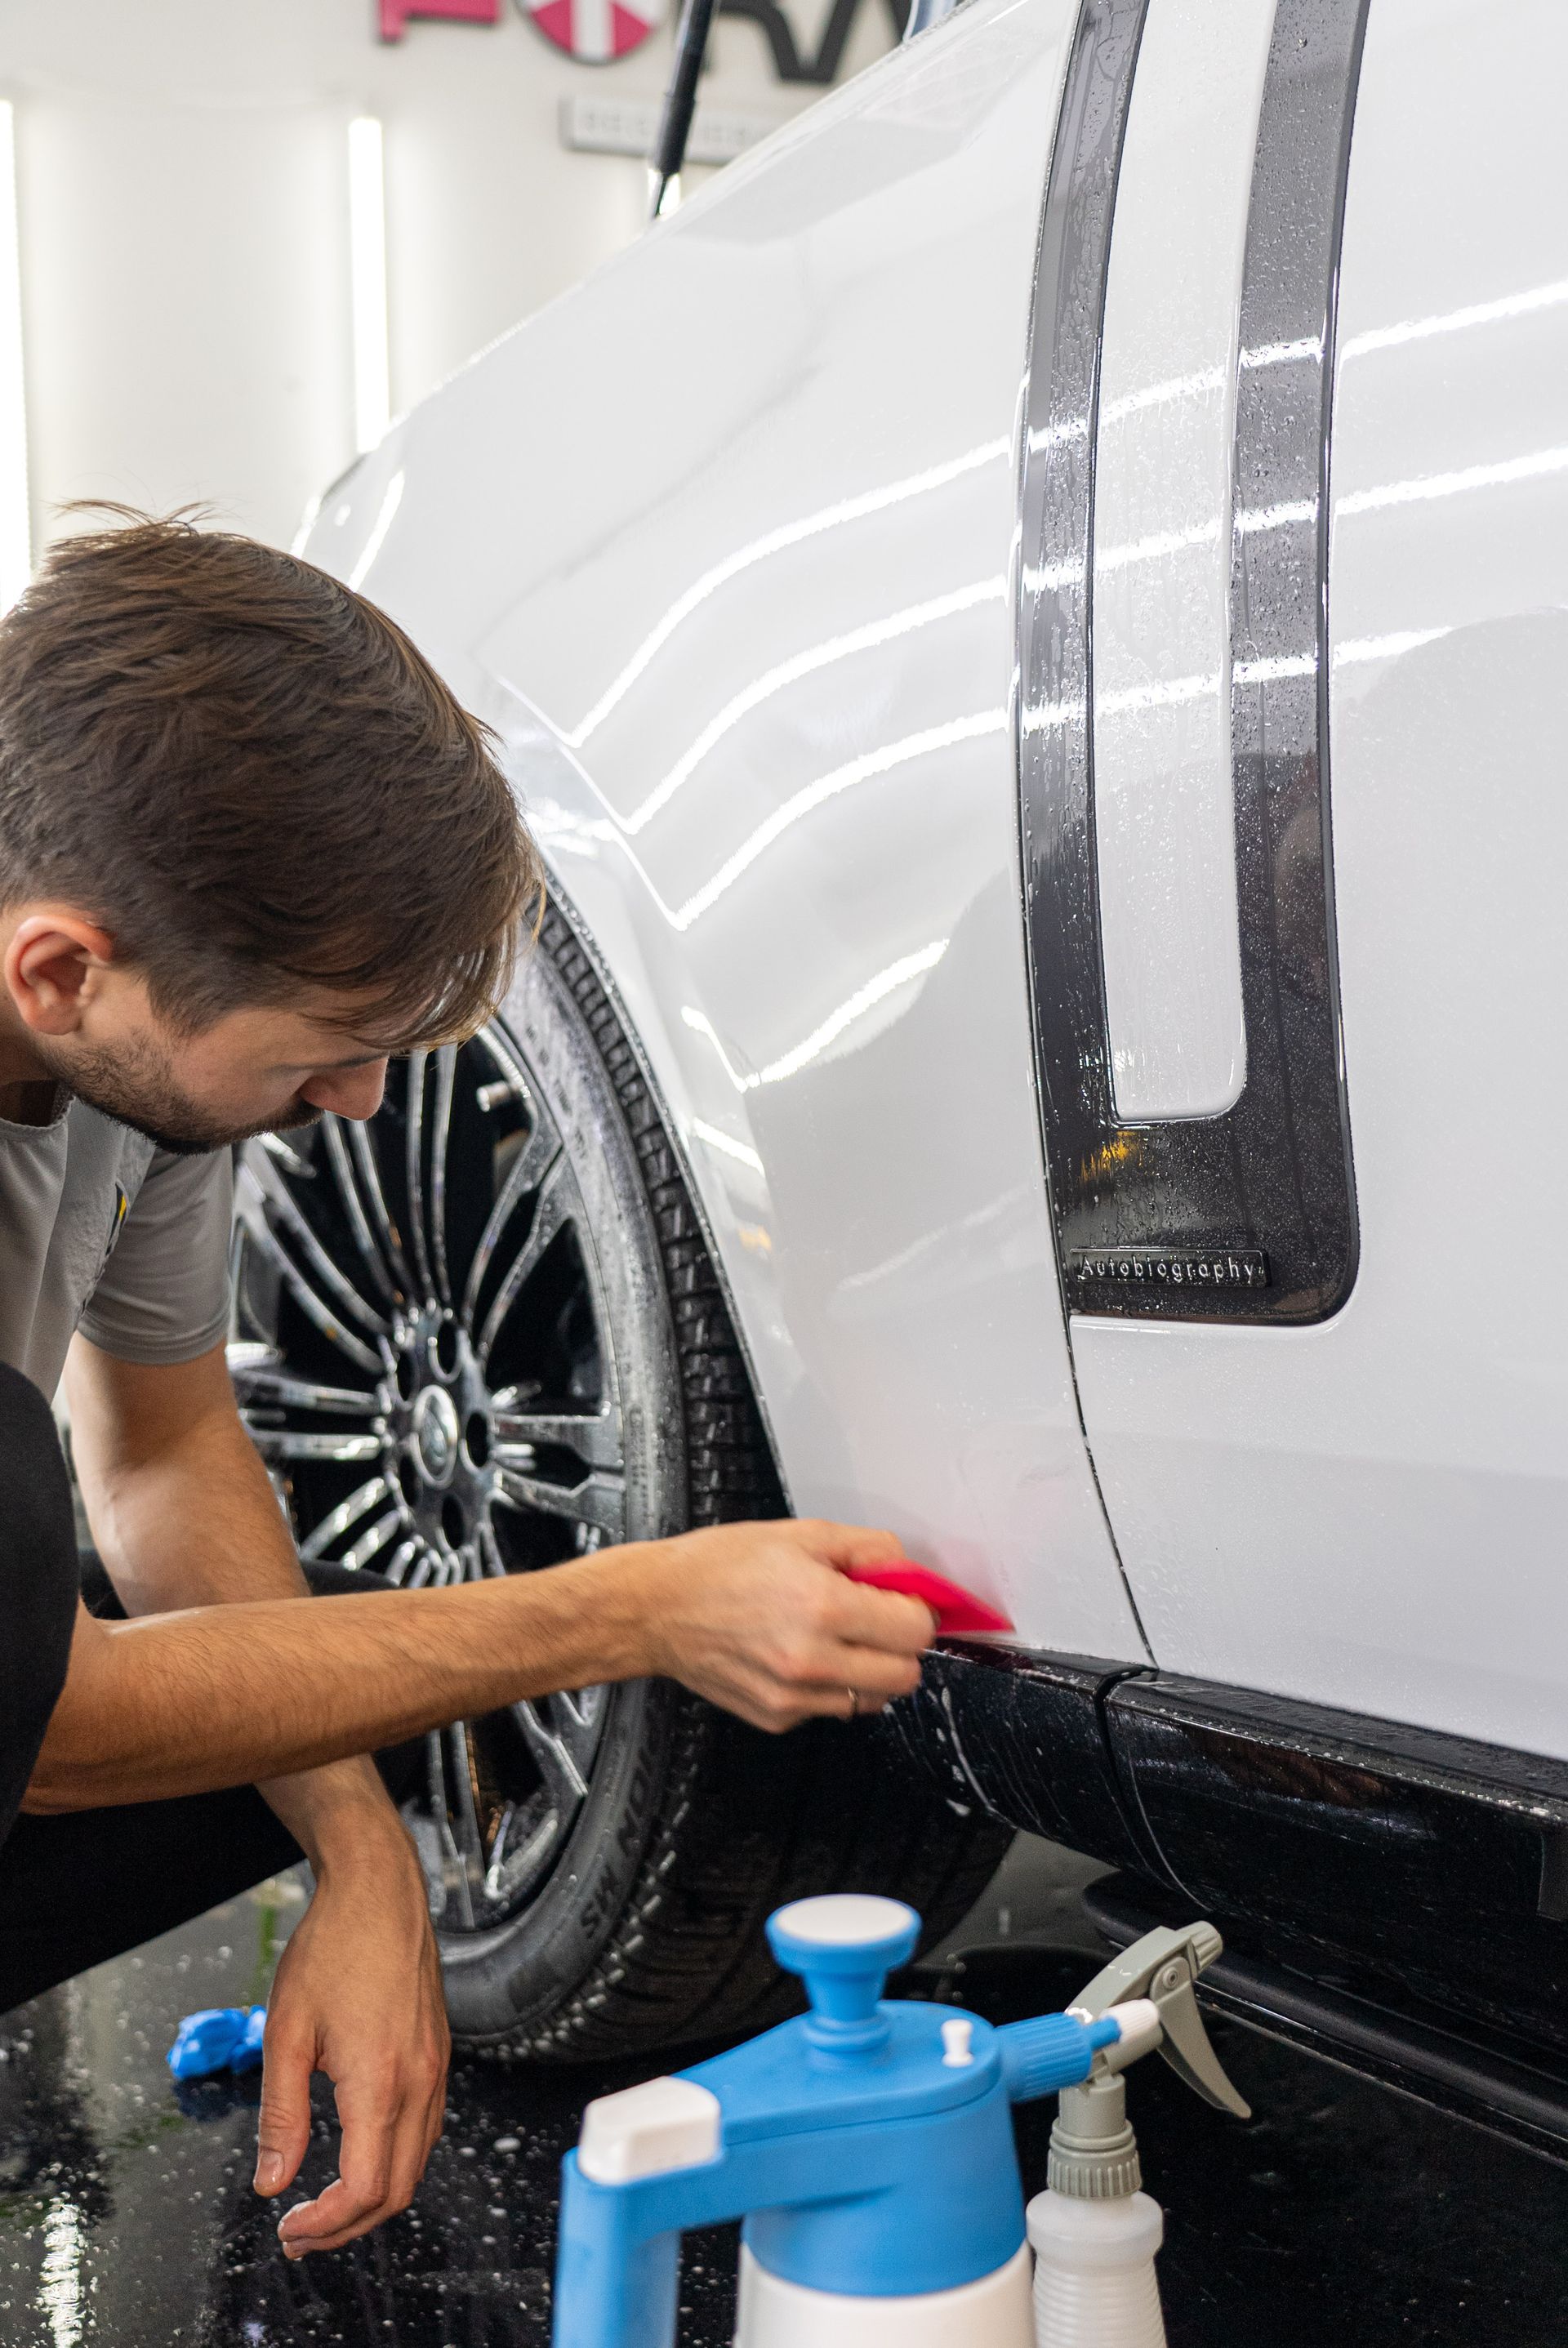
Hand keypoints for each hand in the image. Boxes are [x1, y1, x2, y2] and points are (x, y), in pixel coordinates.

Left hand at [252, 1812, 448, 2257]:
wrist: (379, 1892)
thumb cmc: (332, 1949)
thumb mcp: (288, 2033)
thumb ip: (282, 2116)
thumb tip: (271, 2183)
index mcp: (381, 2082)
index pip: (363, 2188)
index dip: (325, 2224)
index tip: (287, 2229)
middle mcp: (421, 2082)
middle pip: (397, 2190)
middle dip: (347, 2226)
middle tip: (299, 2233)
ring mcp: (437, 2069)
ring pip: (416, 2165)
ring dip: (372, 2199)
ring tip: (322, 2206)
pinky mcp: (439, 2056)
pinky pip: (425, 2131)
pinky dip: (393, 2162)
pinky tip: (357, 2156)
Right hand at [627, 1518, 937, 1732]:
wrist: (656, 1609)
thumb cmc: (721, 1565)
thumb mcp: (802, 1534)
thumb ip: (869, 1550)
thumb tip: (911, 1573)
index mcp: (823, 1606)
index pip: (915, 1631)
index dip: (915, 1611)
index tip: (900, 1600)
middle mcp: (812, 1659)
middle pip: (905, 1675)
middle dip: (900, 1646)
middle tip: (874, 1621)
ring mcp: (794, 1696)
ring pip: (873, 1700)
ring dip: (868, 1671)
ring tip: (834, 1638)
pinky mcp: (777, 1718)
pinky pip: (832, 1709)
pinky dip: (830, 1686)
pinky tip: (799, 1655)